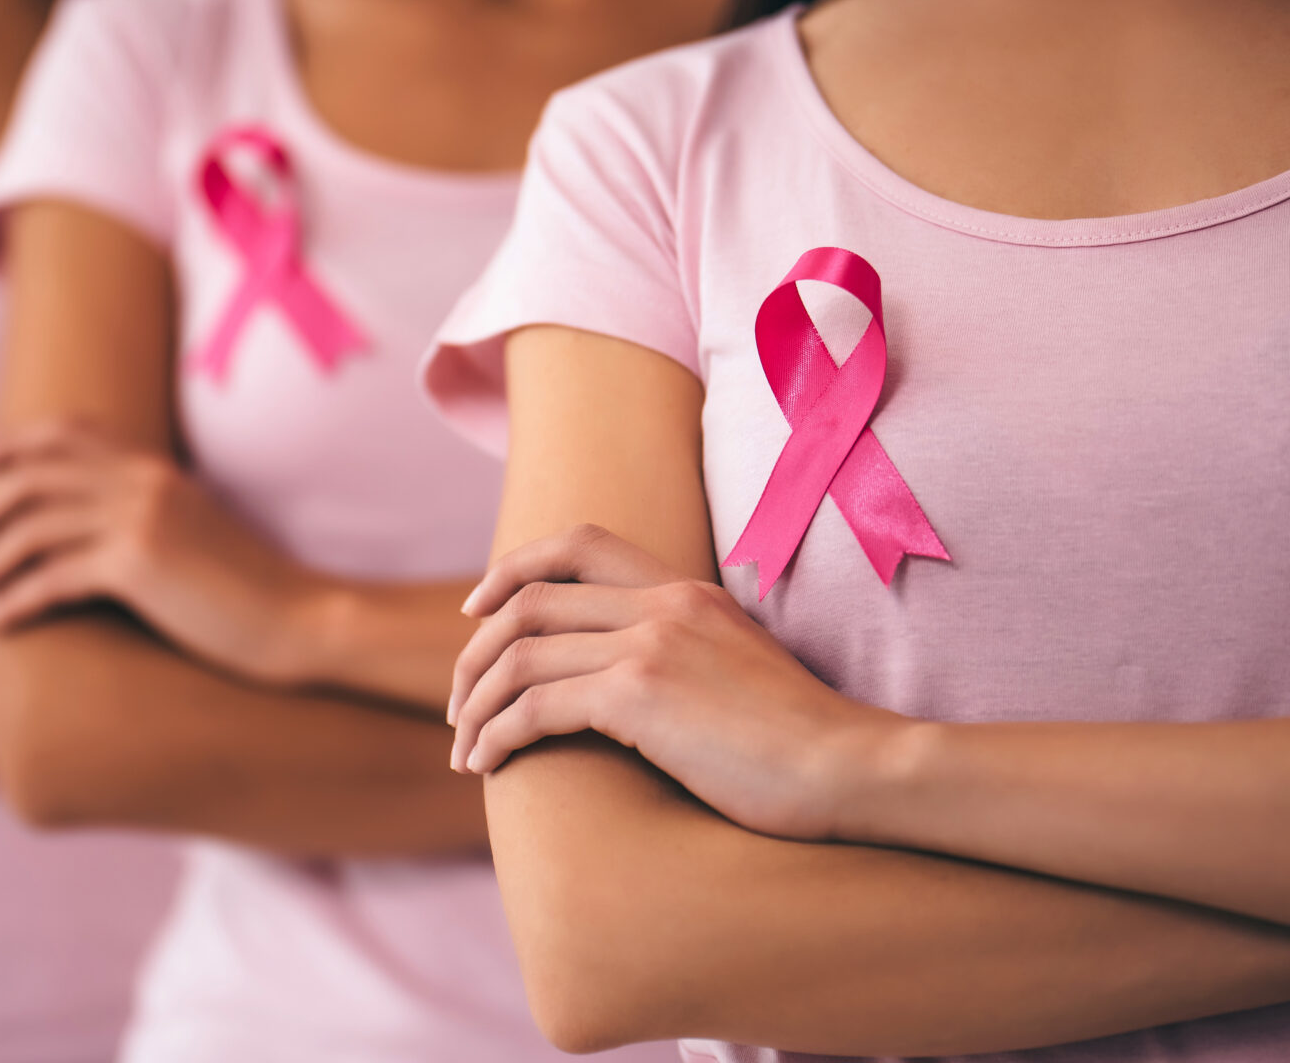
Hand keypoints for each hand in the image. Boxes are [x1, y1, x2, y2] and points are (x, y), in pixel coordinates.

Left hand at [0, 421, 329, 684]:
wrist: (299, 620)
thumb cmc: (249, 592)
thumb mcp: (196, 535)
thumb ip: (148, 514)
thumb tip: (98, 532)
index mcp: (154, 467)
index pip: (64, 434)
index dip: (5, 444)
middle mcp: (141, 480)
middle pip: (30, 478)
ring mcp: (138, 517)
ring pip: (28, 530)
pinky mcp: (137, 563)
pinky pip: (47, 579)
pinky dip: (4, 602)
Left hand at [448, 524, 909, 840]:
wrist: (854, 769)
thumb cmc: (804, 742)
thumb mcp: (739, 668)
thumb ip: (685, 652)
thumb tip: (626, 683)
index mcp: (686, 589)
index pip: (577, 543)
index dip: (512, 570)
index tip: (477, 611)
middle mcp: (662, 603)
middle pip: (528, 599)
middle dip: (475, 652)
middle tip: (458, 702)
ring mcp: (649, 644)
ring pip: (519, 654)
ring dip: (476, 702)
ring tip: (464, 748)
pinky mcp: (639, 696)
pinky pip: (534, 706)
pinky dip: (497, 735)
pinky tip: (487, 767)